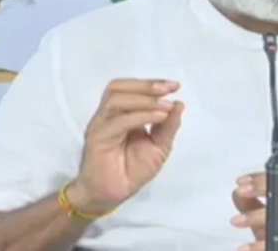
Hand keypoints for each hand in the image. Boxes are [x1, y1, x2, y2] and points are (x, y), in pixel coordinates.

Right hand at [68, 79, 184, 213]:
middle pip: (119, 87)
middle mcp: (108, 116)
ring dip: (144, 98)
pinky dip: (141, 116)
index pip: (130, 89)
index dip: (151, 83)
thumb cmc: (132, 171)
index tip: (175, 85)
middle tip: (169, 89)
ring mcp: (100, 125)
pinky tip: (159, 117)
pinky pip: (118, 121)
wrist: (112, 195)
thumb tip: (179, 103)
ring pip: (117, 100)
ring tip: (165, 105)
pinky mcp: (97, 138)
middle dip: (146, 85)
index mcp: (121, 114)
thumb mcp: (159, 147)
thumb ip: (168, 126)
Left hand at [231, 173, 277, 250]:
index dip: (263, 179)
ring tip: (236, 221)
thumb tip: (236, 193)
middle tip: (241, 192)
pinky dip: (264, 247)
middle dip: (263, 192)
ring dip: (260, 219)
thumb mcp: (275, 218)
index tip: (241, 181)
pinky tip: (247, 248)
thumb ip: (255, 206)